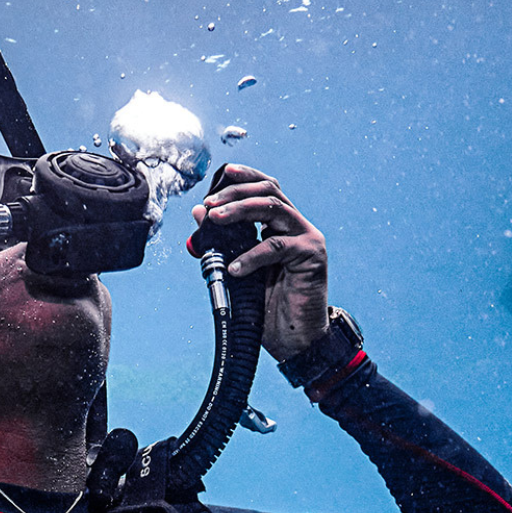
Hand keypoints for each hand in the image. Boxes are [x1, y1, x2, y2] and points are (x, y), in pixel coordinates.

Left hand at [192, 164, 328, 358]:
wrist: (295, 340)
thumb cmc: (268, 306)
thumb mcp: (237, 269)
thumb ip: (222, 242)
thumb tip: (199, 212)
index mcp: (281, 225)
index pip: (266, 188)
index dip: (246, 177)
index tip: (224, 172)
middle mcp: (296, 226)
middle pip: (268, 191)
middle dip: (236, 192)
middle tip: (210, 204)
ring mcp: (307, 238)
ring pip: (273, 208)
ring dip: (240, 209)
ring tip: (216, 219)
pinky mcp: (312, 255)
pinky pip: (276, 246)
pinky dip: (251, 255)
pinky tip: (234, 268)